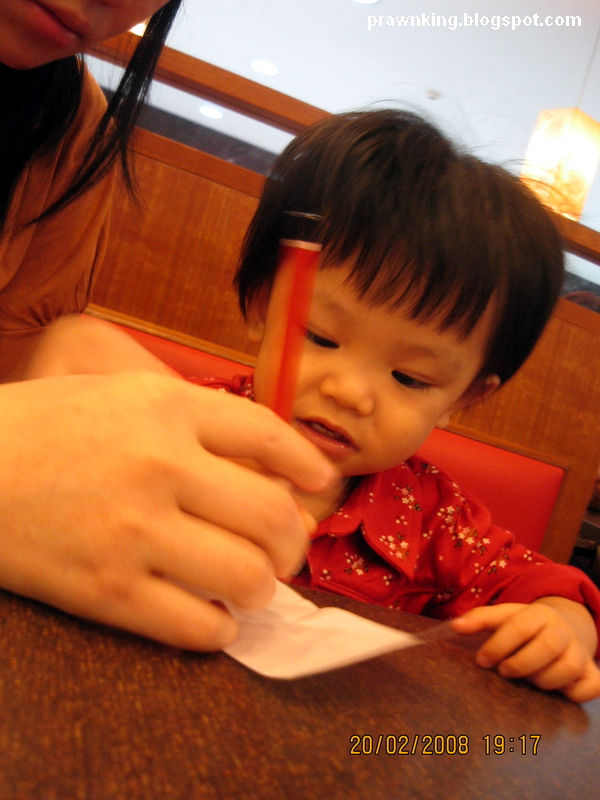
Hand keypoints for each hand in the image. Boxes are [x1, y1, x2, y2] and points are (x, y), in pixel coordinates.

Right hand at [0, 373, 335, 649]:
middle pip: (272, 514)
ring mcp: (134, 531)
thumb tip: (262, 462)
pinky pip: (195, 626)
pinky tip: (213, 616)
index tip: (320, 482)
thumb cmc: (41, 427)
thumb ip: (189, 418)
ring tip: (251, 585)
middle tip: (285, 551)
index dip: (306, 463)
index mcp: (164, 408)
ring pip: (247, 577)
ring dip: (264, 589)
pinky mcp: (106, 591)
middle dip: (293, 542)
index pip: (267, 434)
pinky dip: (220, 629)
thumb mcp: (118, 394)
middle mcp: (159, 465)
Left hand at [451, 601, 599, 702]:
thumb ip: (480, 620)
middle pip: (546, 648)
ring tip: (526, 680)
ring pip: (567, 669)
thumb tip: (454, 627)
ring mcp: (580, 653)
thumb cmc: (524, 627)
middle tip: (503, 672)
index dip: (498, 645)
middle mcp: (563, 631)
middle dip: (520, 664)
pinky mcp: (592, 675)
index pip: (520, 626)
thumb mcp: (504, 617)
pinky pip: (589, 688)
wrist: (562, 630)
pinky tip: (556, 692)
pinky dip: (573, 694)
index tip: (481, 660)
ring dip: (542, 680)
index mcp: (539, 614)